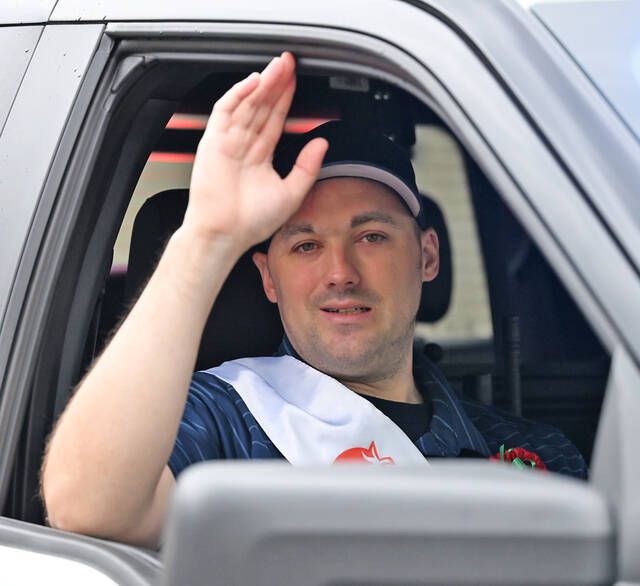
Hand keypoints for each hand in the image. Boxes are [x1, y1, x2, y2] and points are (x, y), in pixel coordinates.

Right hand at [184, 52, 327, 250]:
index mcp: (261, 156)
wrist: (225, 234)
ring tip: (277, 66)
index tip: (297, 80)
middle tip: (289, 62)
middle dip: (276, 83)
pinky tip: (254, 81)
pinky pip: (225, 111)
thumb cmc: (252, 222)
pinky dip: (238, 94)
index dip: (286, 98)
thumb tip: (322, 143)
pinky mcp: (213, 141)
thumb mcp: (291, 193)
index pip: (276, 119)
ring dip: (261, 83)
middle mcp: (244, 146)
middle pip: (262, 106)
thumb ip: (307, 168)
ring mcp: (228, 141)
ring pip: (247, 103)